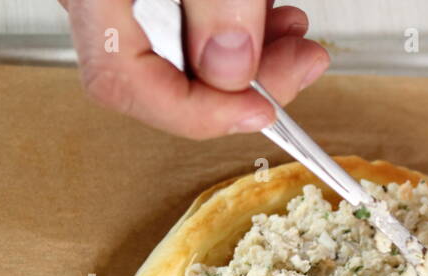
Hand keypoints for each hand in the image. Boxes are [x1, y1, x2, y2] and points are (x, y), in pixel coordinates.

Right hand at [60, 0, 329, 138]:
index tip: (263, 111)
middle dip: (242, 86)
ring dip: (249, 58)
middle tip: (302, 68)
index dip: (203, 112)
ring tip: (298, 41)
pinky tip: (273, 19)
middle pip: (157, 76)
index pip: (125, 83)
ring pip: (178, 50)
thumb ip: (216, 5)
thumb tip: (232, 73)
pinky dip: (231, 30)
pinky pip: (183, 22)